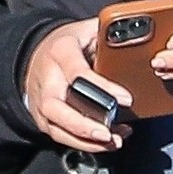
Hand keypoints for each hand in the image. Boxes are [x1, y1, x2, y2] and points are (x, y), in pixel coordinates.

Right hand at [23, 19, 131, 151]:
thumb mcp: (87, 29)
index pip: (79, 73)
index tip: (126, 100)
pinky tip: (105, 143)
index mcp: (61, 52)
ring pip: (57, 127)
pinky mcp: (43, 118)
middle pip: (58, 108)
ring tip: (112, 142)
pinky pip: (60, 136)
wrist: (36, 54)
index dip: (103, 88)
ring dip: (85, 141)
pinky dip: (84, 144)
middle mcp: (48, 78)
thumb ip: (109, 32)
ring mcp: (42, 101)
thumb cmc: (68, 44)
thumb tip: (136, 34)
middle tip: (108, 134)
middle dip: (83, 125)